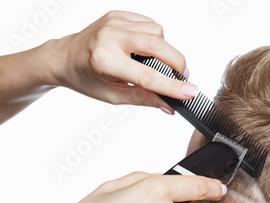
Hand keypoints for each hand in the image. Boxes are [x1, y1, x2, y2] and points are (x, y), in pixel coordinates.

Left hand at [49, 10, 197, 111]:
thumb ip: (145, 99)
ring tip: (155, 63)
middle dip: (177, 63)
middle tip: (182, 77)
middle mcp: (109, 37)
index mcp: (104, 60)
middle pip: (157, 45)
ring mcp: (114, 22)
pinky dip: (155, 38)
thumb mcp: (113, 96)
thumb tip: (170, 105)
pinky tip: (145, 49)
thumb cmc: (86, 78)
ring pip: (158, 32)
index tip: (190, 92)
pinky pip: (150, 23)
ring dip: (165, 50)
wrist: (64, 57)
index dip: (172, 86)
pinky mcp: (119, 14)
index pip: (147, 76)